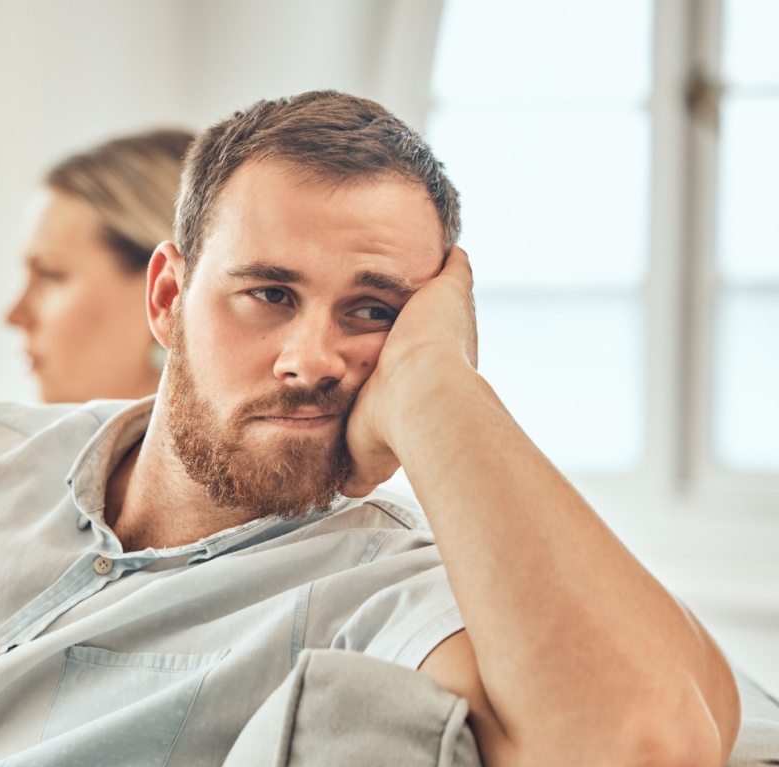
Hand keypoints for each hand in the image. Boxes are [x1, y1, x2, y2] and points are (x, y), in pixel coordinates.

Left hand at [343, 246, 478, 496]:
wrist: (423, 402)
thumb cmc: (394, 429)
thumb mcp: (368, 454)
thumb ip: (360, 468)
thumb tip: (348, 491)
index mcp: (431, 379)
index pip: (423, 361)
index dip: (412, 356)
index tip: (401, 352)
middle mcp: (447, 347)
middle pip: (435, 326)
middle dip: (420, 317)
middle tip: (407, 306)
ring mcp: (450, 318)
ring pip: (440, 294)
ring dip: (427, 283)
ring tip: (414, 262)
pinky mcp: (451, 291)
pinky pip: (453, 264)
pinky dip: (446, 254)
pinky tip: (436, 240)